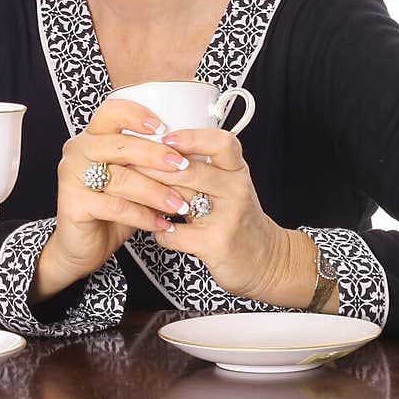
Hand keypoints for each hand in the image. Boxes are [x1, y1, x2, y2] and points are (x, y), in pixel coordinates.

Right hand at [31, 95, 196, 301]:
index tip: (164, 128)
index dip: (136, 115)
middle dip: (154, 154)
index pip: (110, 112)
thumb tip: (190, 153)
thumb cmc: (112, 208)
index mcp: (92, 136)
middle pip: (118, 144)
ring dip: (155, 191)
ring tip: (179, 204)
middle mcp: (79, 150)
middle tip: (182, 165)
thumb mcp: (132, 179)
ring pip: (120, 178)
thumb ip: (148, 163)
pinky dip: (142, 215)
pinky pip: (115, 206)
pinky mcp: (72, 203)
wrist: (83, 245)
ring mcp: (72, 176)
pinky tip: (161, 223)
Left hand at [144, 128, 295, 300]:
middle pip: (191, 169)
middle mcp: (236, 190)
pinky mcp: (216, 244)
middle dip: (154, 166)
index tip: (165, 137)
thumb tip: (158, 146)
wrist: (267, 261)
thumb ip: (203, 167)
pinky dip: (160, 232)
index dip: (191, 137)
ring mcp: (228, 218)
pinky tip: (157, 229)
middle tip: (130, 164)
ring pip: (179, 199)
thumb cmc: (239, 218)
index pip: (222, 142)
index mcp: (237, 170)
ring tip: (135, 193)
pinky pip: (176, 234)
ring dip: (151, 196)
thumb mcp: (230, 185)